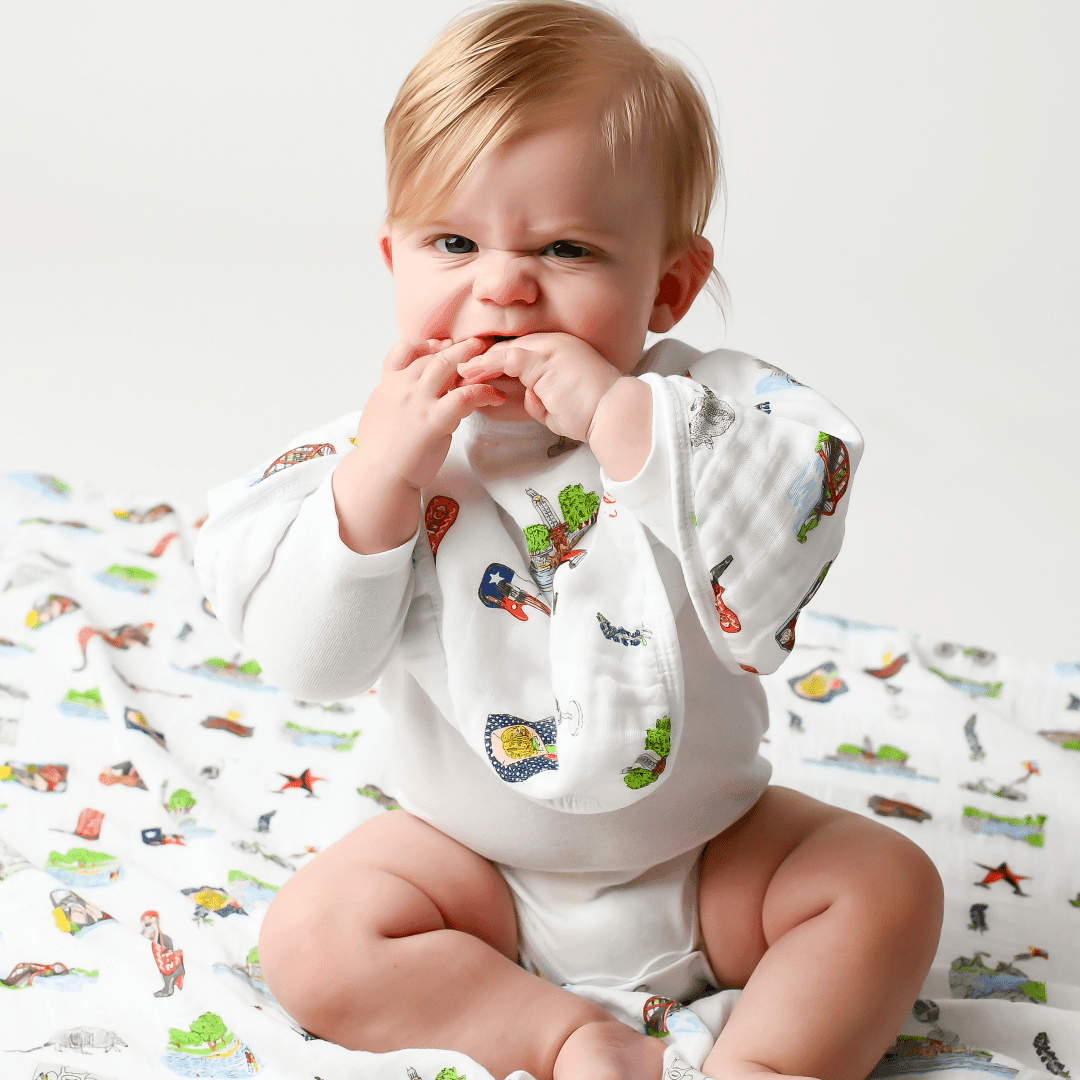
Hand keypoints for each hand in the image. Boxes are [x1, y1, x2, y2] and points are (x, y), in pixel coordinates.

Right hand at [333, 338, 504, 552]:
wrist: (376, 475)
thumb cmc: (379, 453)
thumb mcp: (380, 416)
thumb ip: (397, 401)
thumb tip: (414, 401)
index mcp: (388, 384)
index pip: (404, 350)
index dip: (425, 345)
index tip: (441, 346)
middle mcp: (403, 387)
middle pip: (433, 356)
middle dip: (458, 347)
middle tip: (478, 343)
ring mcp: (419, 401)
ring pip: (448, 367)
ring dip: (472, 359)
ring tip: (492, 357)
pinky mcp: (434, 420)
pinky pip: (465, 396)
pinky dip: (483, 392)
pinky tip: (495, 396)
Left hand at [456, 332, 620, 440]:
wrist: (615, 415)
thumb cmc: (592, 415)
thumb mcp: (558, 406)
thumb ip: (540, 398)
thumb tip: (527, 398)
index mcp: (557, 351)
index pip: (515, 354)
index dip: (489, 364)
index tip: (467, 375)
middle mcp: (553, 342)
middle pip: (505, 348)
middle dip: (477, 361)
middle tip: (451, 373)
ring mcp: (550, 347)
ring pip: (502, 351)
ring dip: (475, 363)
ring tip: (452, 374)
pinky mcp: (545, 358)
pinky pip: (506, 358)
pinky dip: (484, 366)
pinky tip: (467, 373)